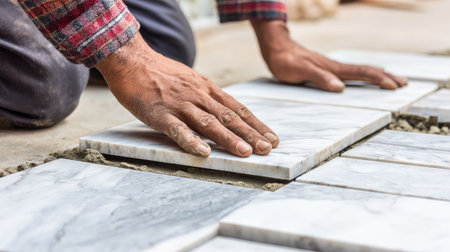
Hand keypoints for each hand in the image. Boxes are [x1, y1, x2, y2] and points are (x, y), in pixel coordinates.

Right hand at [95, 33, 278, 156]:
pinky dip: (191, 141)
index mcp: (207, 89)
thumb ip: (207, 96)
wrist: (132, 60)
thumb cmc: (162, 73)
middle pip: (229, 117)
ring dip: (228, 138)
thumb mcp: (192, 80)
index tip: (271, 138)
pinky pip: (177, 129)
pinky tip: (203, 152)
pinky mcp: (160, 114)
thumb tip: (225, 112)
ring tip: (245, 152)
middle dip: (250, 134)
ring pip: (209, 123)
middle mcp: (199, 96)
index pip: (238, 109)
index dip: (256, 124)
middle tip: (267, 149)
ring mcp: (180, 105)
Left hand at [251, 20, 407, 91]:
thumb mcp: (300, 71)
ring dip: (378, 76)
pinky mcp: (326, 68)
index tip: (394, 86)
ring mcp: (332, 67)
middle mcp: (335, 67)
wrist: (277, 48)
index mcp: (332, 68)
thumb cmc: (286, 61)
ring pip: (359, 70)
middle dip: (385, 77)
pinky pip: (350, 72)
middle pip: (365, 71)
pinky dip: (364, 75)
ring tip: (392, 80)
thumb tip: (340, 88)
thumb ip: (319, 78)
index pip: (360, 73)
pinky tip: (364, 77)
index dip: (378, 79)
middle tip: (404, 83)